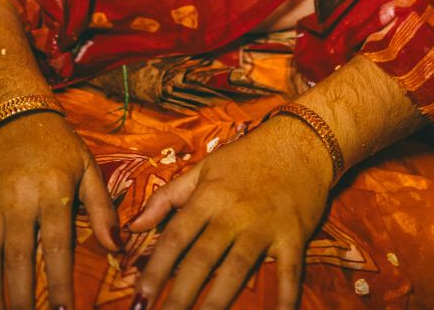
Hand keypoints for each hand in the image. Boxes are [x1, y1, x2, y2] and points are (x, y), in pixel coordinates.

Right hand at [0, 111, 118, 309]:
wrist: (16, 112)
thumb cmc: (58, 145)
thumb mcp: (87, 167)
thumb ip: (101, 208)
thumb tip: (118, 247)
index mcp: (52, 192)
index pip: (56, 247)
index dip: (59, 284)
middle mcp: (18, 200)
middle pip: (19, 258)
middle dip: (23, 299)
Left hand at [127, 116, 331, 309]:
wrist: (301, 140)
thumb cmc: (247, 156)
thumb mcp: (204, 168)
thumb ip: (167, 197)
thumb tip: (132, 226)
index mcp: (209, 196)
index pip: (175, 237)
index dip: (155, 270)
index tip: (138, 300)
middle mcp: (234, 213)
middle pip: (202, 259)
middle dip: (180, 295)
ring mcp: (264, 226)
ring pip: (237, 269)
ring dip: (218, 302)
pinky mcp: (294, 236)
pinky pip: (289, 271)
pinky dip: (285, 298)